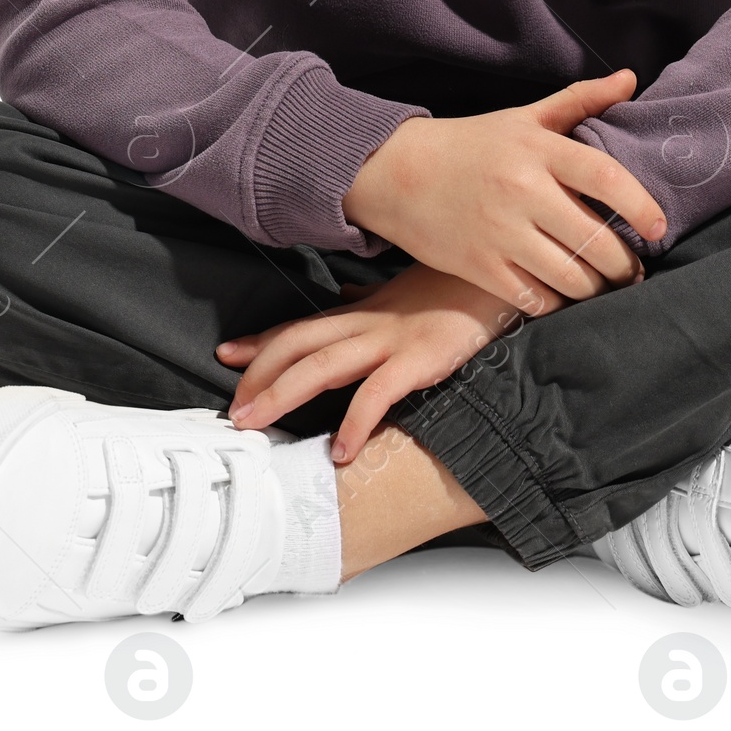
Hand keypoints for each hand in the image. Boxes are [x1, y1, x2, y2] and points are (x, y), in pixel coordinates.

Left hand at [214, 263, 540, 463]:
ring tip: (257, 424)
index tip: (226, 354)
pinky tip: (343, 451)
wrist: (504, 279)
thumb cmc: (456, 288)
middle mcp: (370, 323)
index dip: (262, 341)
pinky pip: (380, 392)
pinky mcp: (422, 358)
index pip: (303, 325)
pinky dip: (357, 422)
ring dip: (283, 394)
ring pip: (323, 363)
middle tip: (233, 412)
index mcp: (365, 312)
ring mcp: (393, 339)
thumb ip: (372, 305)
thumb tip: (348, 303)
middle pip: (299, 345)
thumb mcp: (406, 295)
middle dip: (259, 376)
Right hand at [341, 69, 665, 312]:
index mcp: (539, 149)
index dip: (642, 207)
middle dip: (624, 265)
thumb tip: (631, 79)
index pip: (607, 178)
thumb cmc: (472, 144)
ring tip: (603, 286)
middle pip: (595, 241)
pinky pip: (535, 298)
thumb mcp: (524, 117)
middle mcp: (523, 189)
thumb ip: (580, 100)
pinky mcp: (479, 266)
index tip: (658, 229)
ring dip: (596, 289)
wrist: (398, 173)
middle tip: (633, 270)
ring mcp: (500, 231)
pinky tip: (563, 295)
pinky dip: (556, 303)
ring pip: (570, 278)